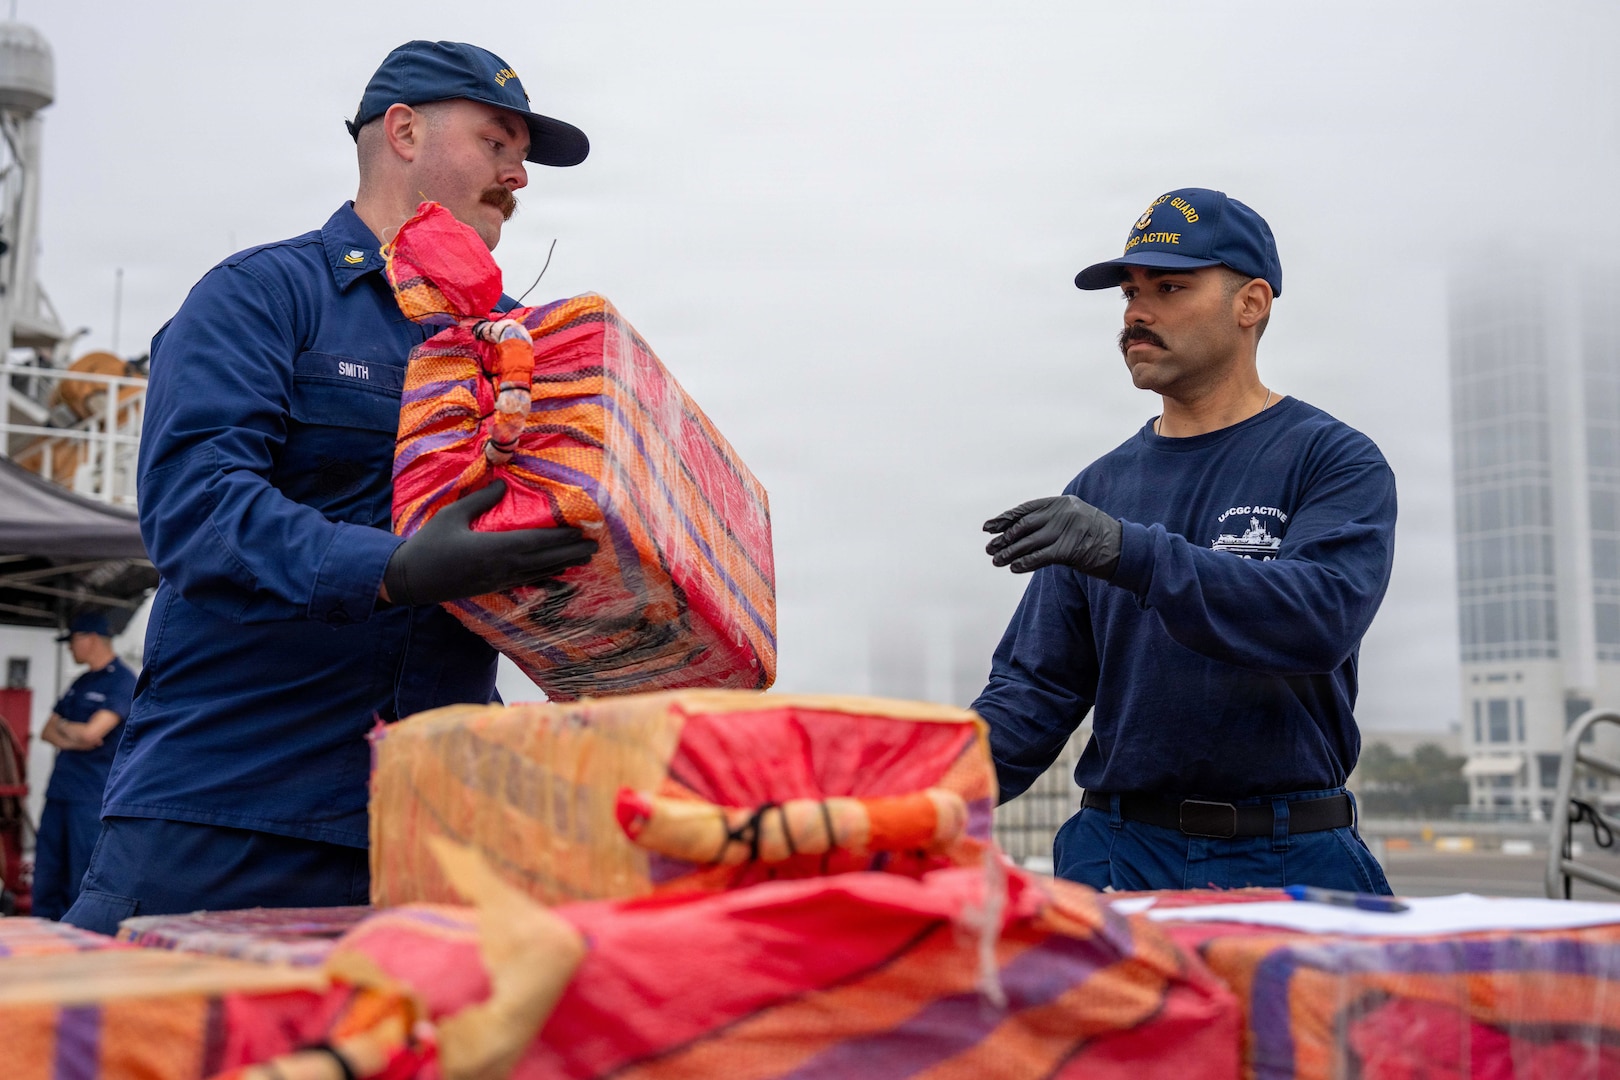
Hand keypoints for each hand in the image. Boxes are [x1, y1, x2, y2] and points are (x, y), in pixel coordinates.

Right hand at [383, 480, 596, 605]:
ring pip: (539, 572)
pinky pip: (527, 582)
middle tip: (595, 546)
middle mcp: (503, 567)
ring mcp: (500, 580)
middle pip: (545, 559)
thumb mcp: (452, 515)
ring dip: (564, 564)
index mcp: (494, 548)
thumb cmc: (430, 544)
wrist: (412, 579)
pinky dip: (546, 577)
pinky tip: (557, 575)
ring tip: (585, 559)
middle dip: (571, 552)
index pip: (536, 542)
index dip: (561, 538)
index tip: (582, 532)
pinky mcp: (494, 587)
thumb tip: (503, 484)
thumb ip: (480, 500)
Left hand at [984, 495, 1121, 578]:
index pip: (1026, 509)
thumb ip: (1052, 522)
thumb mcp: (1075, 520)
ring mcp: (1066, 530)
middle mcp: (1062, 513)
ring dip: (1010, 552)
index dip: (1006, 518)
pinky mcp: (1069, 549)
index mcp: (1062, 502)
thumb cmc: (1098, 537)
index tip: (989, 526)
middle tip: (989, 548)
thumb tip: (1019, 532)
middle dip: (1004, 537)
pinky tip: (1014, 567)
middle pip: (1024, 525)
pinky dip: (1025, 562)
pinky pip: (1040, 556)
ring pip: (1028, 542)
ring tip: (996, 560)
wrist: (1126, 548)